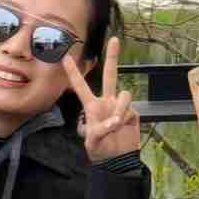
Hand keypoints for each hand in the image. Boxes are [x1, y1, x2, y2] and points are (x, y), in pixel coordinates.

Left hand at [66, 29, 141, 163]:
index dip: (73, 72)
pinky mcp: (132, 112)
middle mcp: (106, 102)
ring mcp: (120, 106)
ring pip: (124, 95)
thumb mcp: (93, 142)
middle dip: (112, 57)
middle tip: (114, 39)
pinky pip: (131, 110)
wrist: (119, 159)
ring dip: (121, 109)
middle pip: (109, 75)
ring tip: (117, 125)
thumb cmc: (101, 150)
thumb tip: (115, 120)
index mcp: (92, 107)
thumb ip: (102, 129)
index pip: (80, 86)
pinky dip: (127, 120)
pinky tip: (124, 128)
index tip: (66, 57)